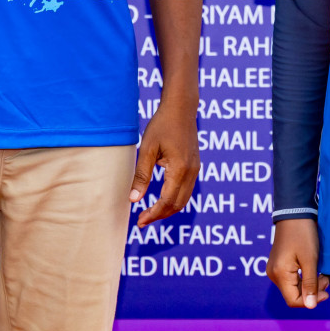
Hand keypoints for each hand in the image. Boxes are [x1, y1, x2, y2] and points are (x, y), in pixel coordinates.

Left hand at [130, 99, 198, 225]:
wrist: (181, 109)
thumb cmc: (162, 126)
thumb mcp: (147, 149)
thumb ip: (141, 175)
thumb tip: (133, 200)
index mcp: (179, 169)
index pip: (167, 201)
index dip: (153, 214)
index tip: (140, 222)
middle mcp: (191, 172)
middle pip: (178, 205)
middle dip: (160, 215)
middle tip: (142, 220)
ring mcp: (195, 169)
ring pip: (184, 199)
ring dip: (168, 209)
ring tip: (150, 212)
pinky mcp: (195, 166)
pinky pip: (187, 190)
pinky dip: (175, 199)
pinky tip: (162, 199)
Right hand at [268, 218, 327, 309]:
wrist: (294, 213)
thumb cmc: (303, 234)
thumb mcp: (310, 260)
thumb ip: (310, 284)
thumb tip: (311, 306)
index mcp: (279, 274)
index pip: (294, 301)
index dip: (311, 301)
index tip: (326, 292)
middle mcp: (273, 274)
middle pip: (293, 295)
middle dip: (312, 292)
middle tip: (326, 280)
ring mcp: (274, 269)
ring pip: (293, 287)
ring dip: (309, 285)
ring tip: (322, 275)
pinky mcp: (278, 264)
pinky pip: (291, 279)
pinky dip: (303, 278)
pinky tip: (314, 271)